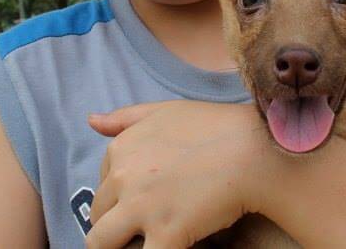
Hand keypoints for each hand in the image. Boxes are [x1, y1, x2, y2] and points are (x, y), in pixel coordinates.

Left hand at [85, 100, 269, 248]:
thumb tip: (91, 121)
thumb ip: (125, 118)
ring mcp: (142, 208)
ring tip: (144, 243)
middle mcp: (123, 178)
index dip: (120, 198)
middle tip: (146, 227)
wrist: (253, 149)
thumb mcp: (164, 111)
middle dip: (116, 226)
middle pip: (98, 218)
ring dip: (118, 247)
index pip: (102, 186)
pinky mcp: (166, 234)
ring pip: (101, 244)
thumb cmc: (215, 126)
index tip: (143, 201)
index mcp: (121, 150)